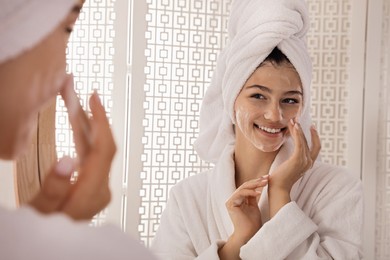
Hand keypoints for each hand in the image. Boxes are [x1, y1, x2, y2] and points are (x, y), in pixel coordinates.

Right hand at [29, 75, 116, 219]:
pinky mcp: (92, 187)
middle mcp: (101, 189)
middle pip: (102, 146)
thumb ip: (55, 187)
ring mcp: (98, 188)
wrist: (54, 247)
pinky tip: (75, 127)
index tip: (94, 98)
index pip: (105, 149)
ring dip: (86, 126)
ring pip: (97, 150)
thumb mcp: (42, 210)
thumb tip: (68, 159)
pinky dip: (83, 139)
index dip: (101, 120)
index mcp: (92, 192)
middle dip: (92, 117)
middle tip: (81, 94)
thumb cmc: (46, 229)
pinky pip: (92, 158)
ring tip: (74, 104)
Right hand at [219, 176, 267, 259]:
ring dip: (254, 184)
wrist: (248, 234)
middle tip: (267, 178)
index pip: (248, 187)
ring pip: (243, 188)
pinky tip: (258, 193)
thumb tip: (257, 187)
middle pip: (245, 186)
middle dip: (257, 181)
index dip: (257, 182)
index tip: (268, 178)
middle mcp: (234, 199)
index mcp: (239, 199)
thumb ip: (253, 197)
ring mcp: (231, 200)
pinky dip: (250, 192)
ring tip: (264, 183)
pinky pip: (240, 194)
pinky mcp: (230, 203)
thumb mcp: (254, 207)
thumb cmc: (252, 223)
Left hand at [268, 118, 320, 216]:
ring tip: (293, 120)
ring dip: (299, 129)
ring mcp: (304, 162)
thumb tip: (288, 150)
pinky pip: (300, 144)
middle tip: (297, 119)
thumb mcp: (288, 166)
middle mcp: (309, 163)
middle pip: (310, 142)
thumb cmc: (280, 179)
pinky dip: (298, 134)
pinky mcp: (297, 160)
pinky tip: (294, 127)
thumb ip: (292, 159)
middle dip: (305, 130)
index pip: (316, 147)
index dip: (315, 136)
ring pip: (304, 141)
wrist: (278, 189)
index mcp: (307, 164)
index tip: (311, 126)